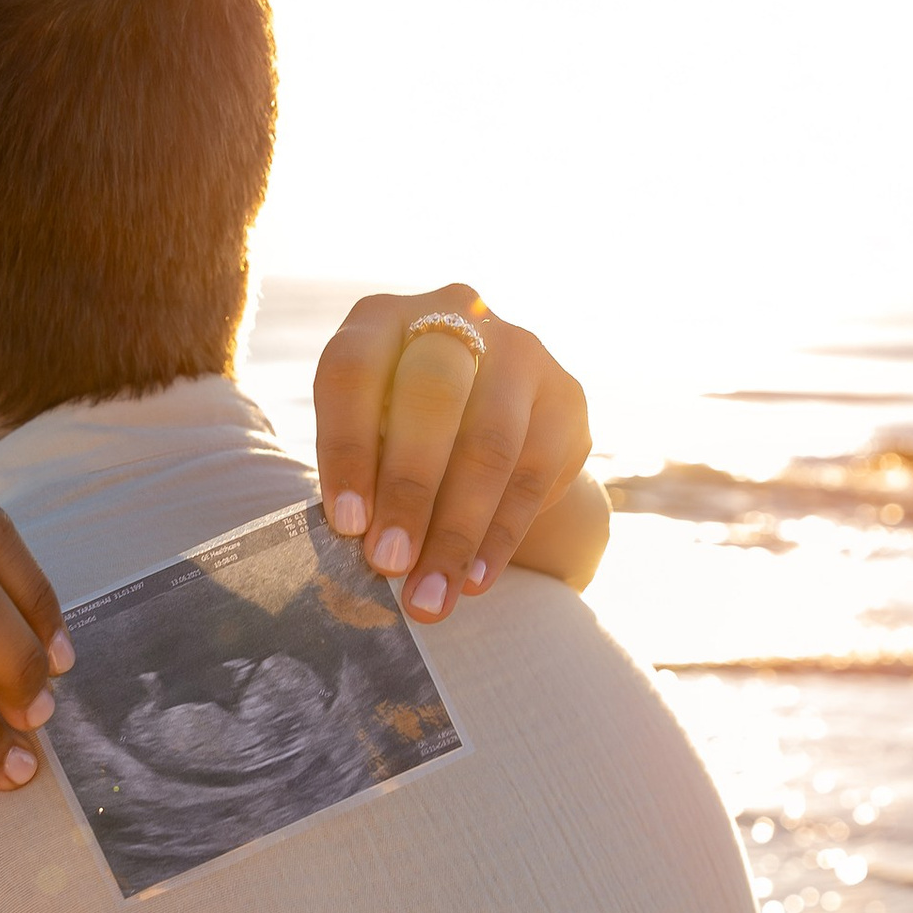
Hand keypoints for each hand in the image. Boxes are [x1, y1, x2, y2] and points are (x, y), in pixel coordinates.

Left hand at [312, 288, 593, 620]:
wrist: (487, 413)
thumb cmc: (399, 430)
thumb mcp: (368, 433)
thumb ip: (361, 478)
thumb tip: (357, 558)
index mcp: (382, 318)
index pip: (354, 373)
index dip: (346, 449)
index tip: (346, 525)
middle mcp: (457, 316)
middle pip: (433, 398)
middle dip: (409, 491)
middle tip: (389, 563)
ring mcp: (520, 352)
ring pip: (490, 444)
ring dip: (458, 531)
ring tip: (430, 596)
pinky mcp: (566, 397)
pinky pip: (534, 475)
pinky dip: (500, 537)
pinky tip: (474, 581)